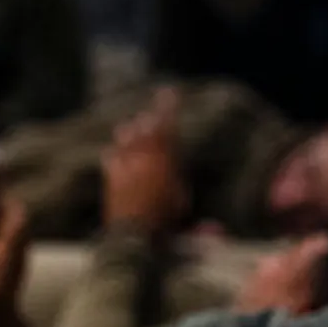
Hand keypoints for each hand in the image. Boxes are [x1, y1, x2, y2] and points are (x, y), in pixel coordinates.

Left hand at [102, 88, 190, 235]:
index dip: (168, 107)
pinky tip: (111, 154)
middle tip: (151, 115)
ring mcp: (125, 168)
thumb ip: (195, 209)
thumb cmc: (163, 224)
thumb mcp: (184, 211)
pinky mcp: (112, 181)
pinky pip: (111, 162)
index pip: (167, 127)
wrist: (132, 235)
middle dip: (149, 120)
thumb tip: (217, 230)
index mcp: (164, 160)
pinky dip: (113, 158)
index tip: (169, 91)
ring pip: (126, 141)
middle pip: (145, 130)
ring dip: (129, 135)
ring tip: (129, 128)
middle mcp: (143, 159)